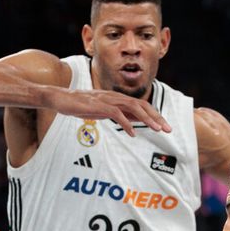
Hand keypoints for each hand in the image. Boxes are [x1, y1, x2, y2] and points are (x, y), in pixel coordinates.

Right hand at [48, 88, 170, 136]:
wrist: (61, 98)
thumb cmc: (81, 106)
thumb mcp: (104, 112)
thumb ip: (119, 115)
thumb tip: (135, 122)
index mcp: (117, 99)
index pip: (141, 105)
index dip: (154, 115)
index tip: (165, 126)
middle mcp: (115, 97)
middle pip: (141, 105)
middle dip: (156, 117)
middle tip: (168, 129)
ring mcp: (107, 100)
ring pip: (132, 107)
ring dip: (146, 119)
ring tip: (156, 130)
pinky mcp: (98, 105)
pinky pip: (116, 114)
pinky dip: (126, 123)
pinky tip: (132, 133)